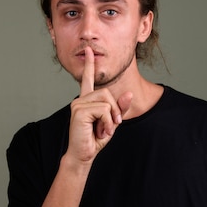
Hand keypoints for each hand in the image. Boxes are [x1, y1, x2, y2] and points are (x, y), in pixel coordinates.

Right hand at [67, 47, 131, 163]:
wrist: (83, 154)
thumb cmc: (95, 139)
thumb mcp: (112, 122)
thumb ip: (120, 108)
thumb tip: (128, 94)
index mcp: (86, 100)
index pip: (87, 79)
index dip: (89, 65)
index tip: (89, 51)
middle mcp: (80, 100)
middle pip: (106, 92)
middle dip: (115, 109)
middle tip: (111, 125)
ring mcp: (77, 104)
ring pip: (106, 100)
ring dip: (111, 117)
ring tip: (104, 130)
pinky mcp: (79, 111)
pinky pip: (103, 110)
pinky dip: (107, 122)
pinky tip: (100, 131)